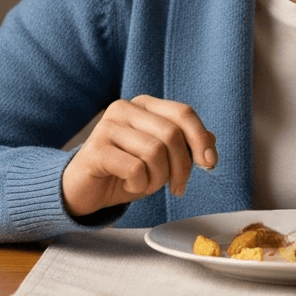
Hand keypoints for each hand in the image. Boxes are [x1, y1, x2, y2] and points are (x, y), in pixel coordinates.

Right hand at [61, 95, 216, 217]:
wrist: (83, 191)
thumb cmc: (125, 172)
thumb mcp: (161, 160)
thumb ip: (184, 146)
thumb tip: (211, 139)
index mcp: (144, 105)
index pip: (183, 113)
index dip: (200, 139)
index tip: (210, 164)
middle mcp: (125, 108)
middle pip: (172, 134)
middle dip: (182, 167)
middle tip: (178, 188)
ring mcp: (108, 126)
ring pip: (155, 152)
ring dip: (158, 178)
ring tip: (146, 185)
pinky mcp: (95, 149)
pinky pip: (135, 168)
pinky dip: (139, 185)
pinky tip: (129, 186)